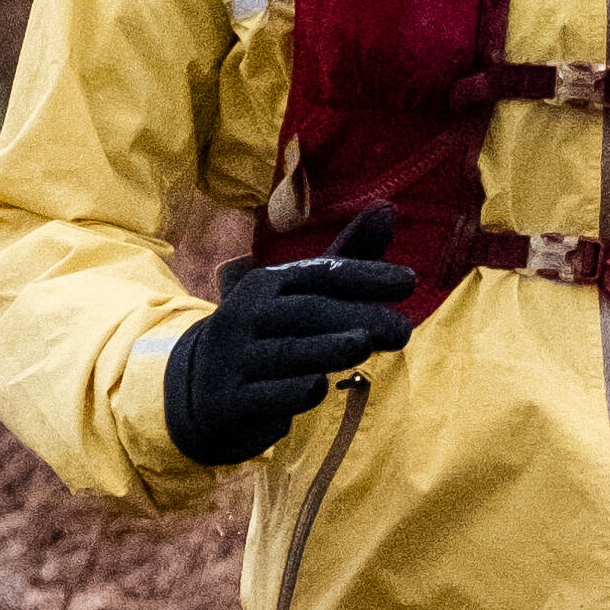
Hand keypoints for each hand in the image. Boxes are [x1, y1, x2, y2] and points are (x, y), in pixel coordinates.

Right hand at [164, 203, 417, 466]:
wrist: (200, 389)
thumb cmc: (268, 336)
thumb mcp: (301, 296)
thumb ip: (346, 259)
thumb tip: (388, 208)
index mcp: (268, 285)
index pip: (320, 274)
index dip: (364, 274)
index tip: (410, 281)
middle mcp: (248, 315)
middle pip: (306, 311)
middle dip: (356, 317)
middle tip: (402, 329)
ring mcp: (235, 359)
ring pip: (286, 352)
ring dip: (325, 348)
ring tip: (364, 345)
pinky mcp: (230, 401)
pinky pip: (263, 396)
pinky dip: (291, 392)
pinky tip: (318, 388)